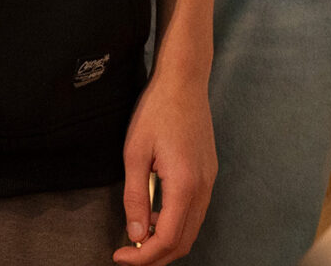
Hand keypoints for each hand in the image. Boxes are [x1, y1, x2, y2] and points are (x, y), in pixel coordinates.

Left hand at [115, 62, 214, 264]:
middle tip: (128, 254)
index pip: (167, 239)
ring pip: (192, 229)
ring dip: (166, 240)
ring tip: (139, 235)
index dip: (143, 256)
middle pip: (184, 241)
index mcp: (184, 184)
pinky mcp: (209, 173)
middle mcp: (203, 188)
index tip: (120, 256)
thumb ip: (135, 198)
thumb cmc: (156, 111)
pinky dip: (176, 224)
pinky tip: (156, 214)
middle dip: (155, 256)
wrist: (184, 81)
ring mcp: (210, 181)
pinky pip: (196, 212)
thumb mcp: (135, 154)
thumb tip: (135, 234)